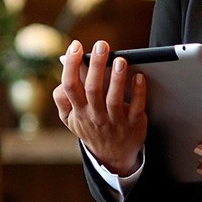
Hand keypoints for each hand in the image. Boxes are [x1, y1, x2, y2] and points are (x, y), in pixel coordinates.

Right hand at [52, 39, 147, 175]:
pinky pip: (136, 107)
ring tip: (120, 59)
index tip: (76, 46)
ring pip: (113, 99)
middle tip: (102, 45)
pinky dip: (138, 91)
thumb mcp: (70, 119)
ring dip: (116, 78)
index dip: (72, 65)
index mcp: (78, 111)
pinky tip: (139, 76)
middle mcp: (95, 116)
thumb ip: (62, 99)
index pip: (70, 86)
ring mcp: (115, 121)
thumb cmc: (91, 127)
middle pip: (93, 89)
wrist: (112, 156)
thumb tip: (62, 76)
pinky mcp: (133, 123)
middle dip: (96, 66)